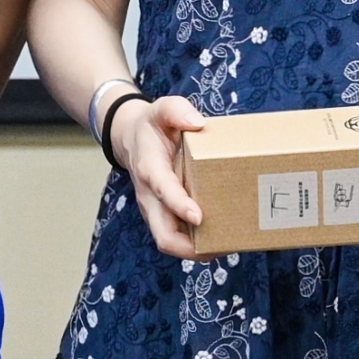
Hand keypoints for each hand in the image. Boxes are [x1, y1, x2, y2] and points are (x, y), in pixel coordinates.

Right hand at [113, 96, 211, 259]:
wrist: (132, 139)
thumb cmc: (153, 126)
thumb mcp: (161, 108)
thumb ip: (177, 110)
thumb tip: (197, 122)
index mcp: (150, 168)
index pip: (162, 190)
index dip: (178, 205)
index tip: (199, 216)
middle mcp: (150, 195)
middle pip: (162, 234)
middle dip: (189, 247)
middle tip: (220, 247)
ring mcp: (156, 209)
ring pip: (170, 241)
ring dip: (196, 250)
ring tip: (227, 247)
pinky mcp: (164, 215)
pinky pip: (178, 236)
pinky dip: (197, 244)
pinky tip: (221, 241)